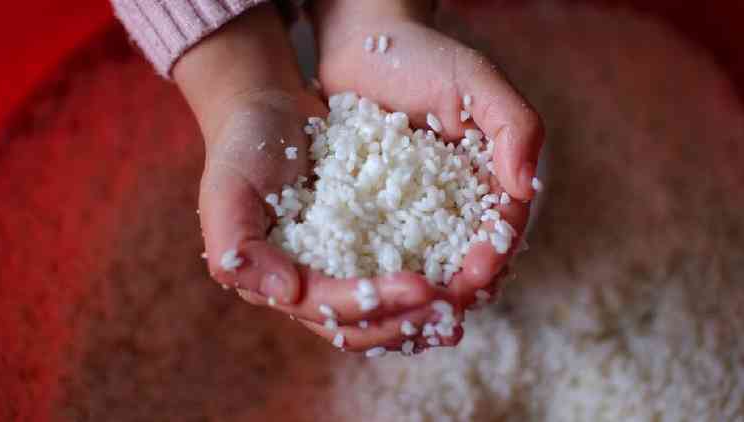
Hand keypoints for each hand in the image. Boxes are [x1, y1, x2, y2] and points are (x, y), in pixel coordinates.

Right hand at [174, 4, 444, 351]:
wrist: (266, 111)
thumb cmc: (243, 149)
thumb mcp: (227, 194)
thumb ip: (242, 251)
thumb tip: (287, 295)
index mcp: (277, 282)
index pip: (329, 308)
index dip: (374, 304)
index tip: (422, 288)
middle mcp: (309, 286)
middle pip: (362, 325)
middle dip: (407, 323)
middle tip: (453, 312)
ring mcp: (338, 270)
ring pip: (383, 314)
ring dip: (421, 318)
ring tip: (462, 310)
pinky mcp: (364, 247)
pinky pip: (397, 278)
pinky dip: (425, 288)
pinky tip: (458, 281)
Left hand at [311, 0, 543, 308]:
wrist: (361, 44)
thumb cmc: (422, 55)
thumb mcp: (476, 81)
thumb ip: (514, 125)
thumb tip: (526, 188)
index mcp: (491, 175)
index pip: (503, 227)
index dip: (494, 257)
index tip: (477, 277)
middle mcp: (458, 197)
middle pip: (470, 256)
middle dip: (462, 289)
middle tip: (443, 312)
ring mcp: (418, 206)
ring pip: (431, 263)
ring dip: (427, 294)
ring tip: (411, 316)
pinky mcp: (379, 208)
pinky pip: (387, 249)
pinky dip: (387, 275)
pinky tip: (374, 294)